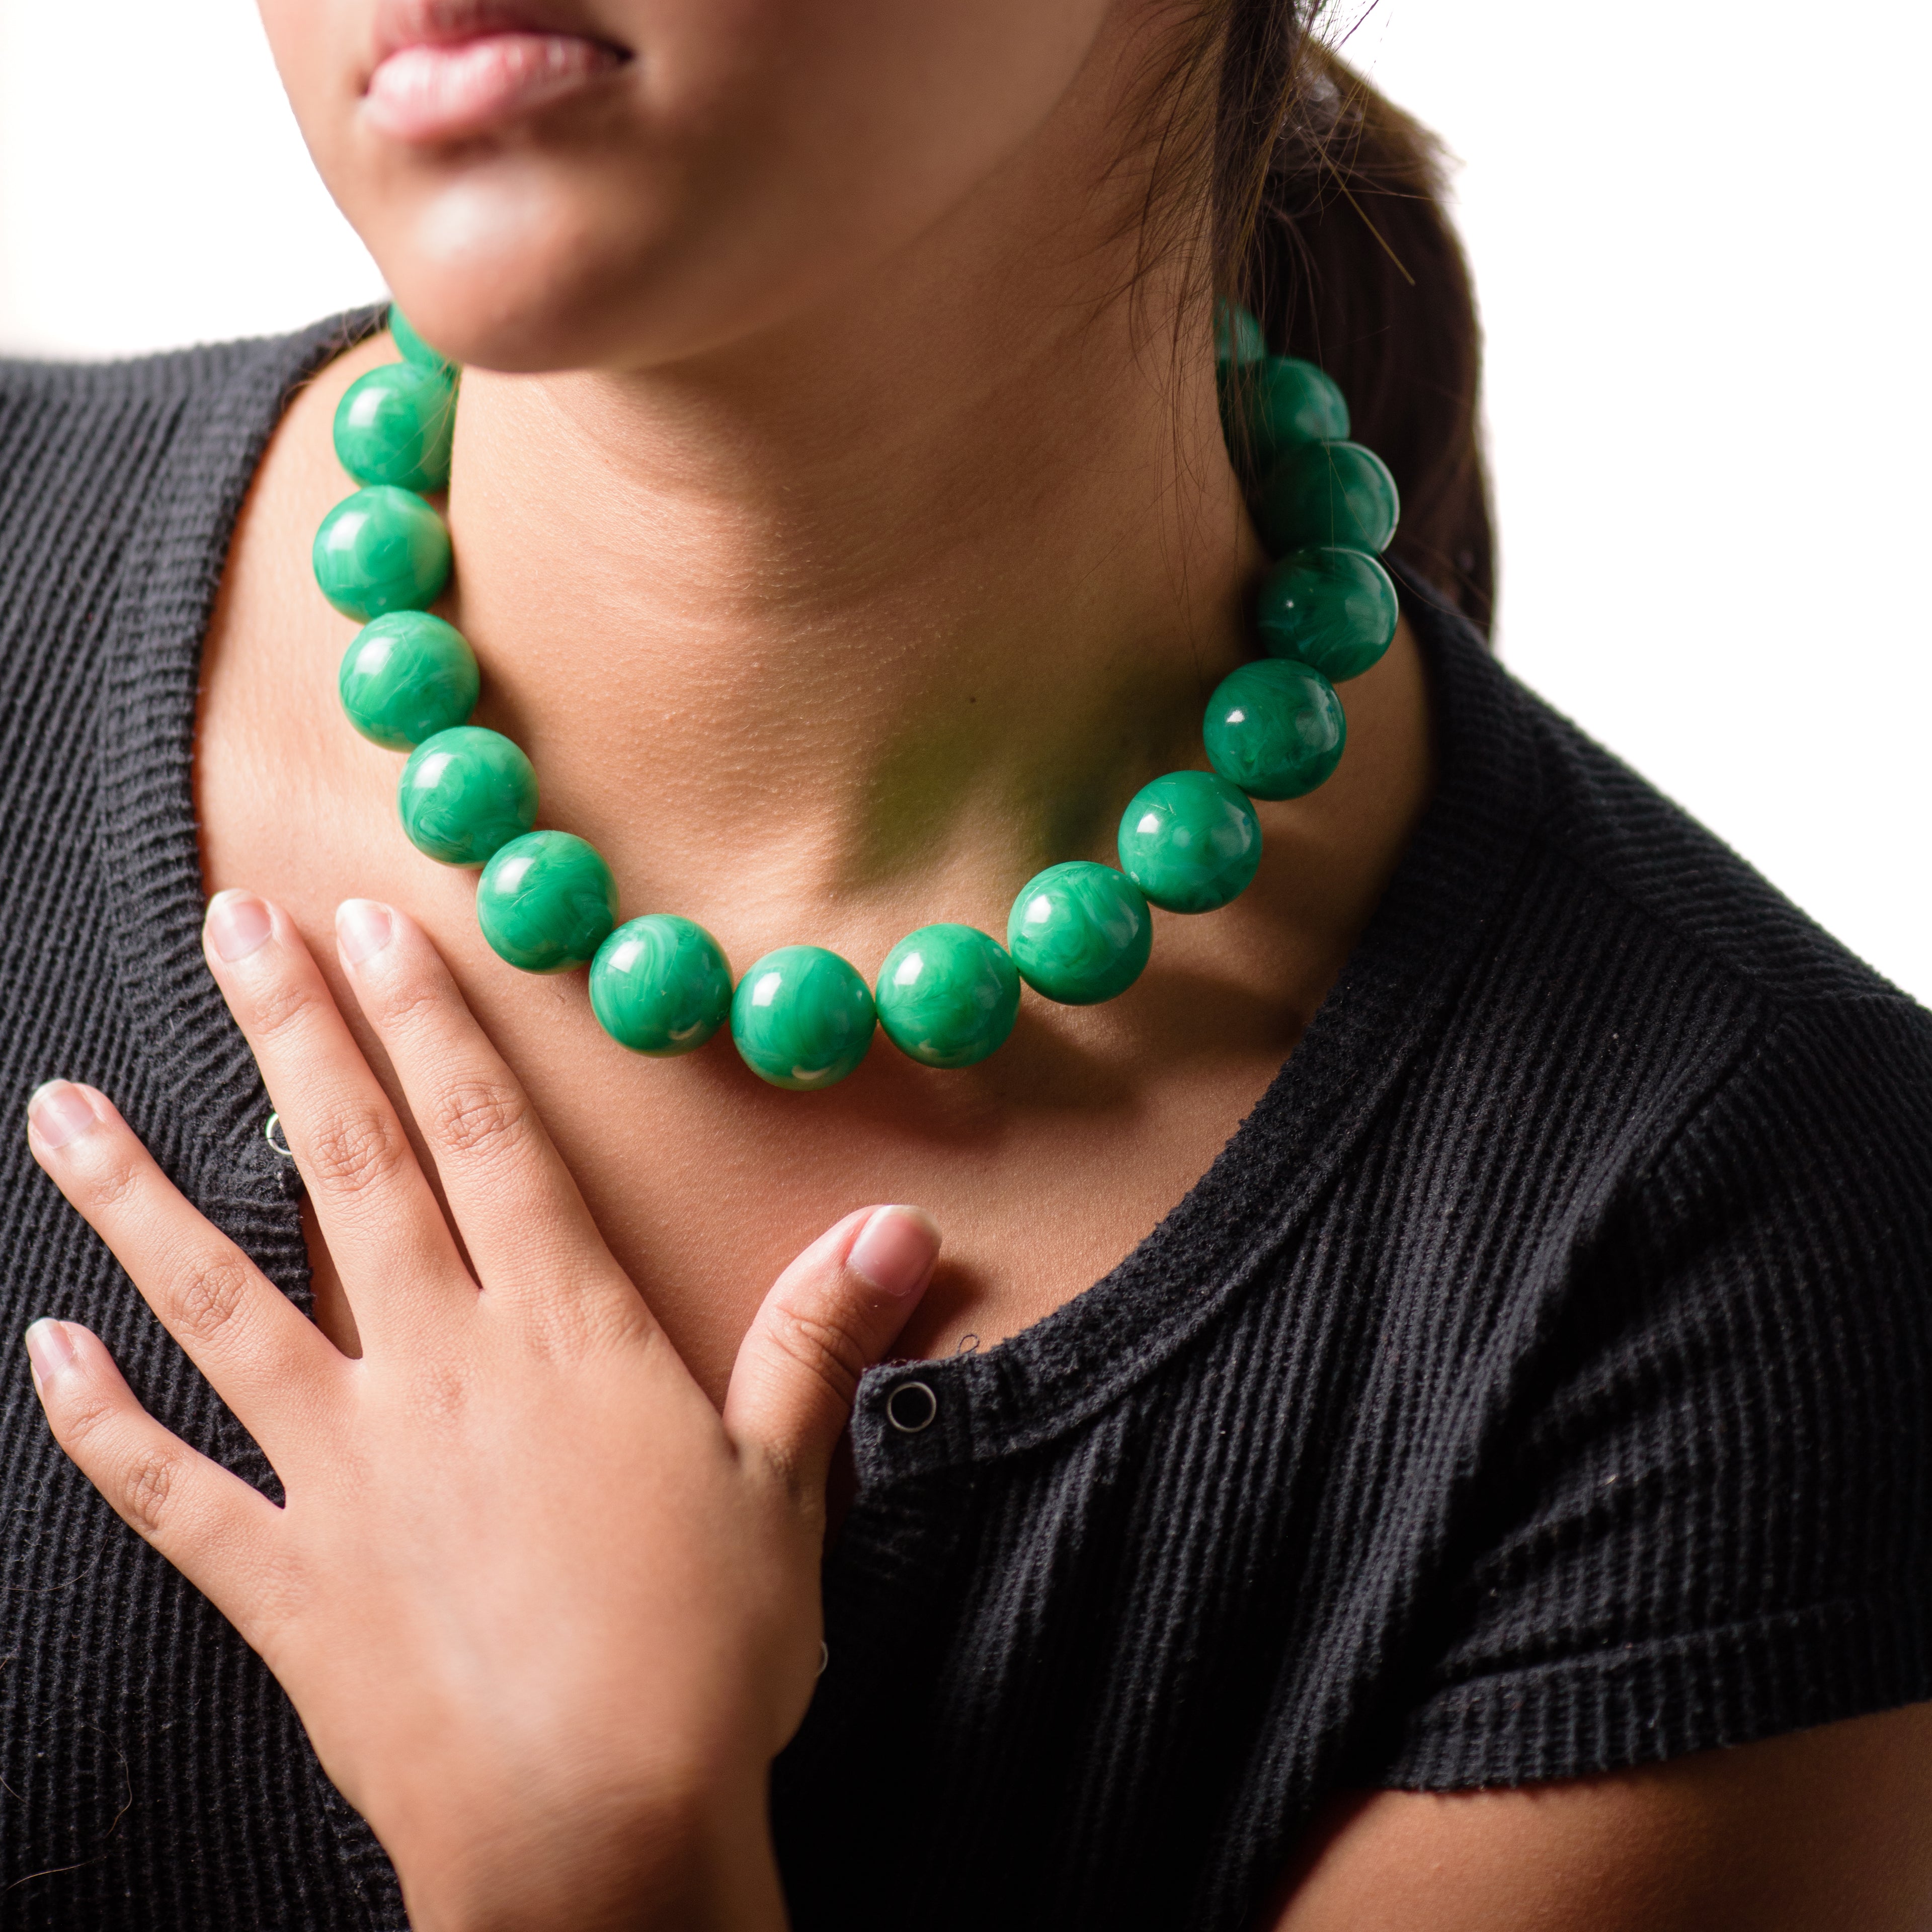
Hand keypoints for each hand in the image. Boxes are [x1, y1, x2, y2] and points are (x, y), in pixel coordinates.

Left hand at [21, 891, 940, 1931]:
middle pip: (352, 1171)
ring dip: (137, 1199)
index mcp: (566, 1338)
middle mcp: (442, 1374)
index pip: (484, 1139)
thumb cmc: (708, 1658)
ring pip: (221, 1302)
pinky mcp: (285, 1579)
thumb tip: (900, 1225)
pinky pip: (167, 1488)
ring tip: (61, 1107)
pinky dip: (99, 1422)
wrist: (600, 1840)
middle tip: (234, 927)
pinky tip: (42, 1349)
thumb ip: (818, 1340)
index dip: (430, 1023)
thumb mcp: (787, 1484)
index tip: (375, 927)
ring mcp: (345, 1471)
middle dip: (292, 1037)